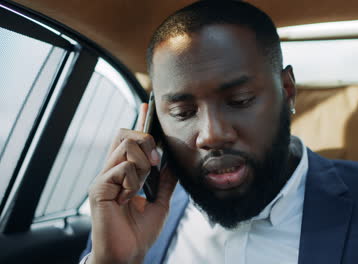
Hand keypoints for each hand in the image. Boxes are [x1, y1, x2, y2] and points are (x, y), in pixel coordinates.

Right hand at [87, 103, 176, 263]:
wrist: (128, 254)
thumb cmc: (139, 231)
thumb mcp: (160, 202)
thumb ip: (166, 182)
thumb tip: (175, 163)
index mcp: (124, 173)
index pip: (130, 140)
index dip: (139, 121)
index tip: (147, 105)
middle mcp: (111, 171)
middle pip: (126, 134)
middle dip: (146, 142)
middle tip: (156, 163)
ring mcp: (103, 178)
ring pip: (126, 147)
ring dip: (143, 163)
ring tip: (141, 185)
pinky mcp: (99, 188)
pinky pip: (122, 169)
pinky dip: (133, 181)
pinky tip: (130, 197)